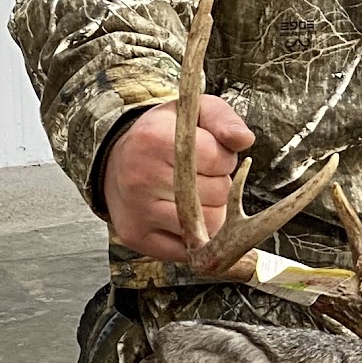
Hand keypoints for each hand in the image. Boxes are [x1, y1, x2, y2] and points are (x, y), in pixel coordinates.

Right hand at [103, 96, 254, 260]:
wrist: (116, 165)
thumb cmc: (162, 136)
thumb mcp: (191, 113)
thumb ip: (223, 120)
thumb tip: (245, 139)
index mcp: (155, 139)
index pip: (220, 160)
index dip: (225, 159)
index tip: (211, 156)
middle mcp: (141, 177)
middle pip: (217, 194)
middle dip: (219, 186)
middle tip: (201, 177)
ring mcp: (138, 211)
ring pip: (208, 225)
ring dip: (213, 212)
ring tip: (194, 196)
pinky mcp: (137, 237)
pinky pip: (189, 249)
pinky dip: (196, 235)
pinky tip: (184, 216)